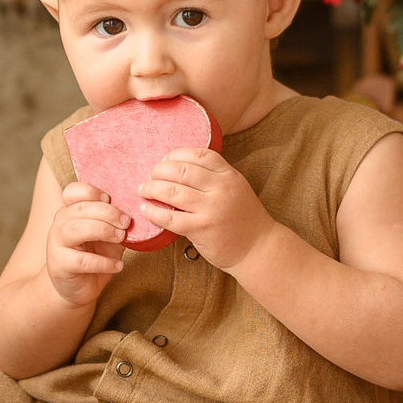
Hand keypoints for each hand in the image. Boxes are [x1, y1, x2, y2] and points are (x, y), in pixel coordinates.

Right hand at [46, 179, 129, 308]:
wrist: (78, 287)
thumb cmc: (94, 256)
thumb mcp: (107, 235)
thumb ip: (115, 222)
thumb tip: (135, 211)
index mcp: (70, 211)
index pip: (73, 192)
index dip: (91, 192)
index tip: (110, 198)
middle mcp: (60, 223)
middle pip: (80, 209)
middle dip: (107, 212)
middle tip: (126, 221)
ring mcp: (57, 243)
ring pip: (77, 229)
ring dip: (103, 230)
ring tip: (121, 238)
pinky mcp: (60, 265)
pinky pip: (83, 260)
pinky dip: (104, 262)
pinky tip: (117, 265)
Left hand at [138, 148, 275, 269]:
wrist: (259, 248)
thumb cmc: (243, 219)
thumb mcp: (235, 188)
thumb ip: (214, 177)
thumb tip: (178, 168)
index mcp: (229, 175)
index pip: (198, 155)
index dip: (176, 154)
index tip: (164, 160)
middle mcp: (221, 188)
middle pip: (182, 171)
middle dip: (159, 171)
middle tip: (150, 175)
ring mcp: (212, 209)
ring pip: (173, 192)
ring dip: (152, 188)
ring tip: (143, 189)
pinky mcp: (202, 229)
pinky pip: (171, 218)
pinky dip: (153, 212)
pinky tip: (145, 209)